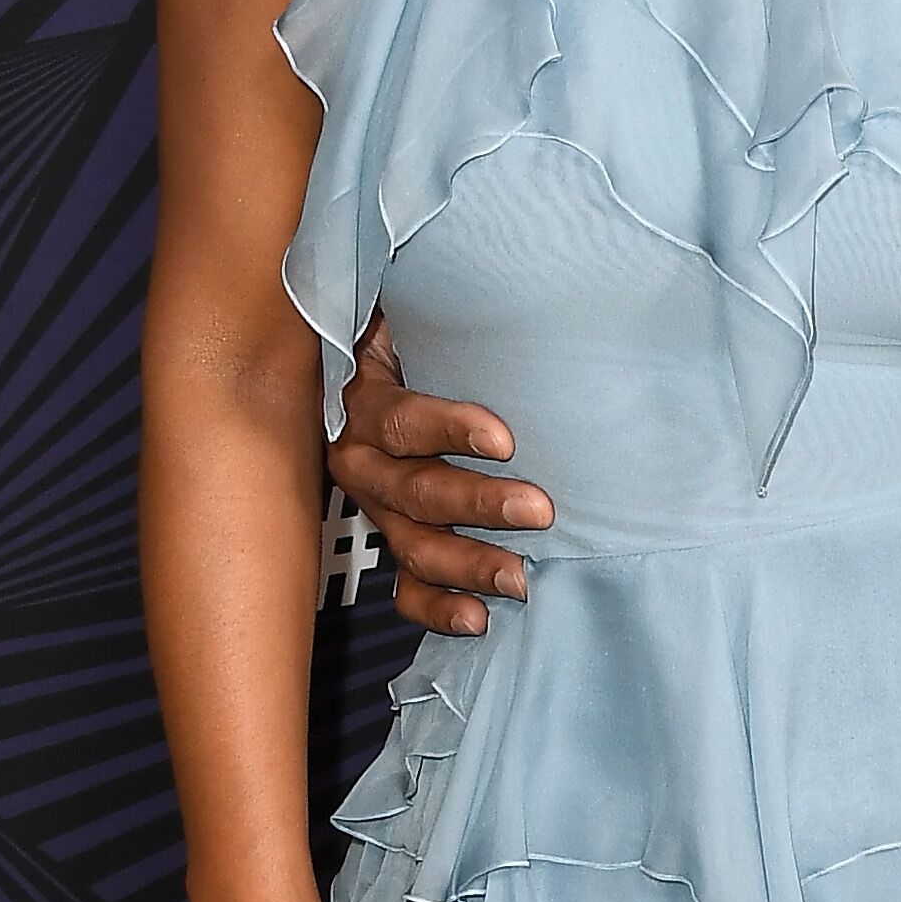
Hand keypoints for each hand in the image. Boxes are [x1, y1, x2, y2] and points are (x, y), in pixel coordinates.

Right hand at [327, 317, 551, 636]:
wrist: (376, 366)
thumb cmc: (418, 336)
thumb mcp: (414, 314)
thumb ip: (442, 310)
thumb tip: (507, 281)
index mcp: (360, 401)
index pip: (400, 419)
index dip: (449, 429)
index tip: (505, 439)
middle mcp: (360, 459)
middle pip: (414, 490)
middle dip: (478, 505)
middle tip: (540, 510)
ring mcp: (377, 507)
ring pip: (414, 545)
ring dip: (468, 564)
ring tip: (522, 578)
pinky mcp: (392, 539)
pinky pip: (407, 586)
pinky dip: (439, 607)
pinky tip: (478, 620)